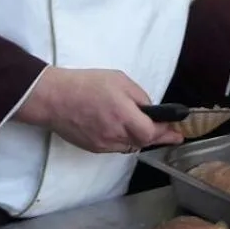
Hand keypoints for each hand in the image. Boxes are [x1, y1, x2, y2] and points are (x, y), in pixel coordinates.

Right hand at [20, 68, 182, 153]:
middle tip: (169, 134)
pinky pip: (115, 147)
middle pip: (142, 142)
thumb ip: (139, 96)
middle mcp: (115, 134)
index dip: (166, 132)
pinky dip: (123, 140)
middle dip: (156, 136)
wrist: (52, 98)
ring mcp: (102, 144)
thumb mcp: (119, 80)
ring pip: (129, 146)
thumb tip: (149, 109)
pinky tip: (123, 130)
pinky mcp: (92, 148)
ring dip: (139, 138)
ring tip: (145, 129)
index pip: (151, 133)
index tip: (177, 132)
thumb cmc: (86, 84)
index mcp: (123, 115)